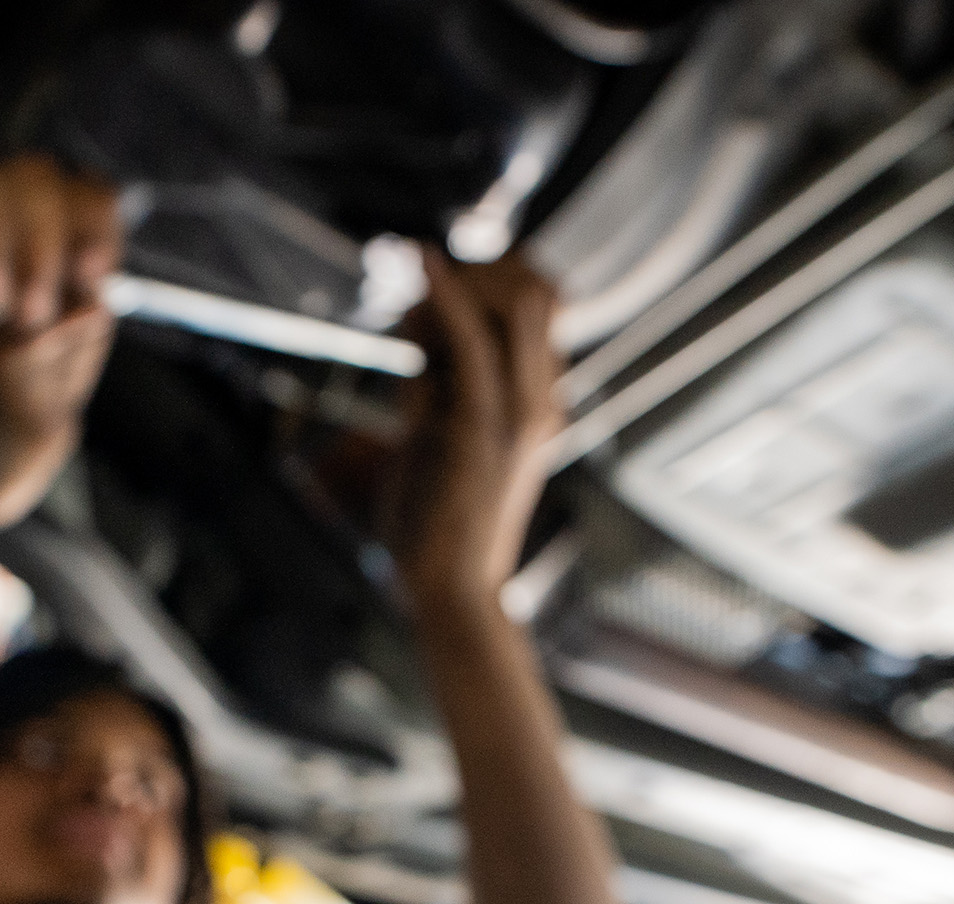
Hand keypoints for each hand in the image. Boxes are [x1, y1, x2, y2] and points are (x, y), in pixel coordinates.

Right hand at [0, 153, 120, 555]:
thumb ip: (47, 378)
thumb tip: (77, 313)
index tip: (81, 276)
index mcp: (66, 300)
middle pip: (33, 184)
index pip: (93, 214)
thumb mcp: (31, 440)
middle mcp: (11, 264)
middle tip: (19, 312)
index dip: (89, 226)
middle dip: (35, 236)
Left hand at [385, 248, 562, 613]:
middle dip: (477, 270)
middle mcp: (543, 403)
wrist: (449, 591)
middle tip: (418, 272)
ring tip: (410, 272)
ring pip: (504, 307)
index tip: (436, 275)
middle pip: (532, 296)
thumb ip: (431, 390)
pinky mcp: (484, 423)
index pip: (536, 314)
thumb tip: (415, 341)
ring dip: (455, 279)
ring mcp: (521, 412)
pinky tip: (424, 263)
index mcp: (539, 408)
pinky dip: (446, 295)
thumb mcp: (432, 440)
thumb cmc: (436, 526)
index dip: (493, 279)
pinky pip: (471, 340)